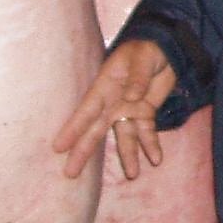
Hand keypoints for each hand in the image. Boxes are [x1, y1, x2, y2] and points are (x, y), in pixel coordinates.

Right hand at [49, 39, 175, 180]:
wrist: (164, 47)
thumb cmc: (145, 48)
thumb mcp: (141, 58)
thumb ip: (137, 78)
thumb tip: (131, 97)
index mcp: (105, 86)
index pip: (86, 111)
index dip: (73, 129)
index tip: (58, 147)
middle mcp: (113, 102)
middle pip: (96, 130)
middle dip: (84, 151)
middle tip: (71, 173)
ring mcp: (129, 109)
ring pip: (125, 136)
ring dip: (128, 155)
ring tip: (132, 175)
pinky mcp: (145, 112)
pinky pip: (147, 132)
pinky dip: (151, 145)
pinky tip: (156, 159)